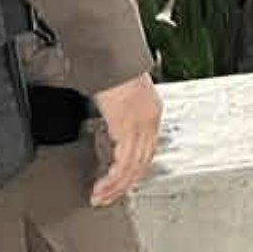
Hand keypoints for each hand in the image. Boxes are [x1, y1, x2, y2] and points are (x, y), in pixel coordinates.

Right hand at [90, 72, 162, 206]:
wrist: (111, 54)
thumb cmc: (112, 68)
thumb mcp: (120, 95)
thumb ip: (118, 112)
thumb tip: (108, 124)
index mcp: (151, 112)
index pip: (147, 149)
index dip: (134, 168)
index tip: (120, 181)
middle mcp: (150, 121)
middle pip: (142, 162)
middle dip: (125, 184)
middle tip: (108, 196)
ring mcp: (141, 126)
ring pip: (133, 167)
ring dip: (117, 186)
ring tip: (101, 196)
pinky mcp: (127, 128)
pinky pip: (123, 163)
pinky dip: (114, 179)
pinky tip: (103, 185)